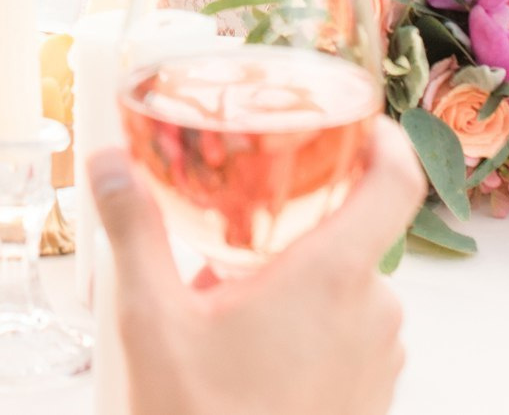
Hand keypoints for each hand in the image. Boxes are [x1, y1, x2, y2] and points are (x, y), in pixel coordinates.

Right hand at [91, 115, 425, 414]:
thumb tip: (111, 161)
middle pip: (354, 236)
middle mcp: (375, 314)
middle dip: (296, 231)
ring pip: (348, 292)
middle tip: (236, 236)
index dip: (385, 139)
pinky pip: (350, 340)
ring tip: (229, 309)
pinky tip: (251, 357)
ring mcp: (380, 363)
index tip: (357, 121)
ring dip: (298, 287)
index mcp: (334, 278)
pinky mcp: (373, 401)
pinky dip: (310, 333)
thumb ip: (134, 228)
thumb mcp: (152, 318)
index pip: (397, 182)